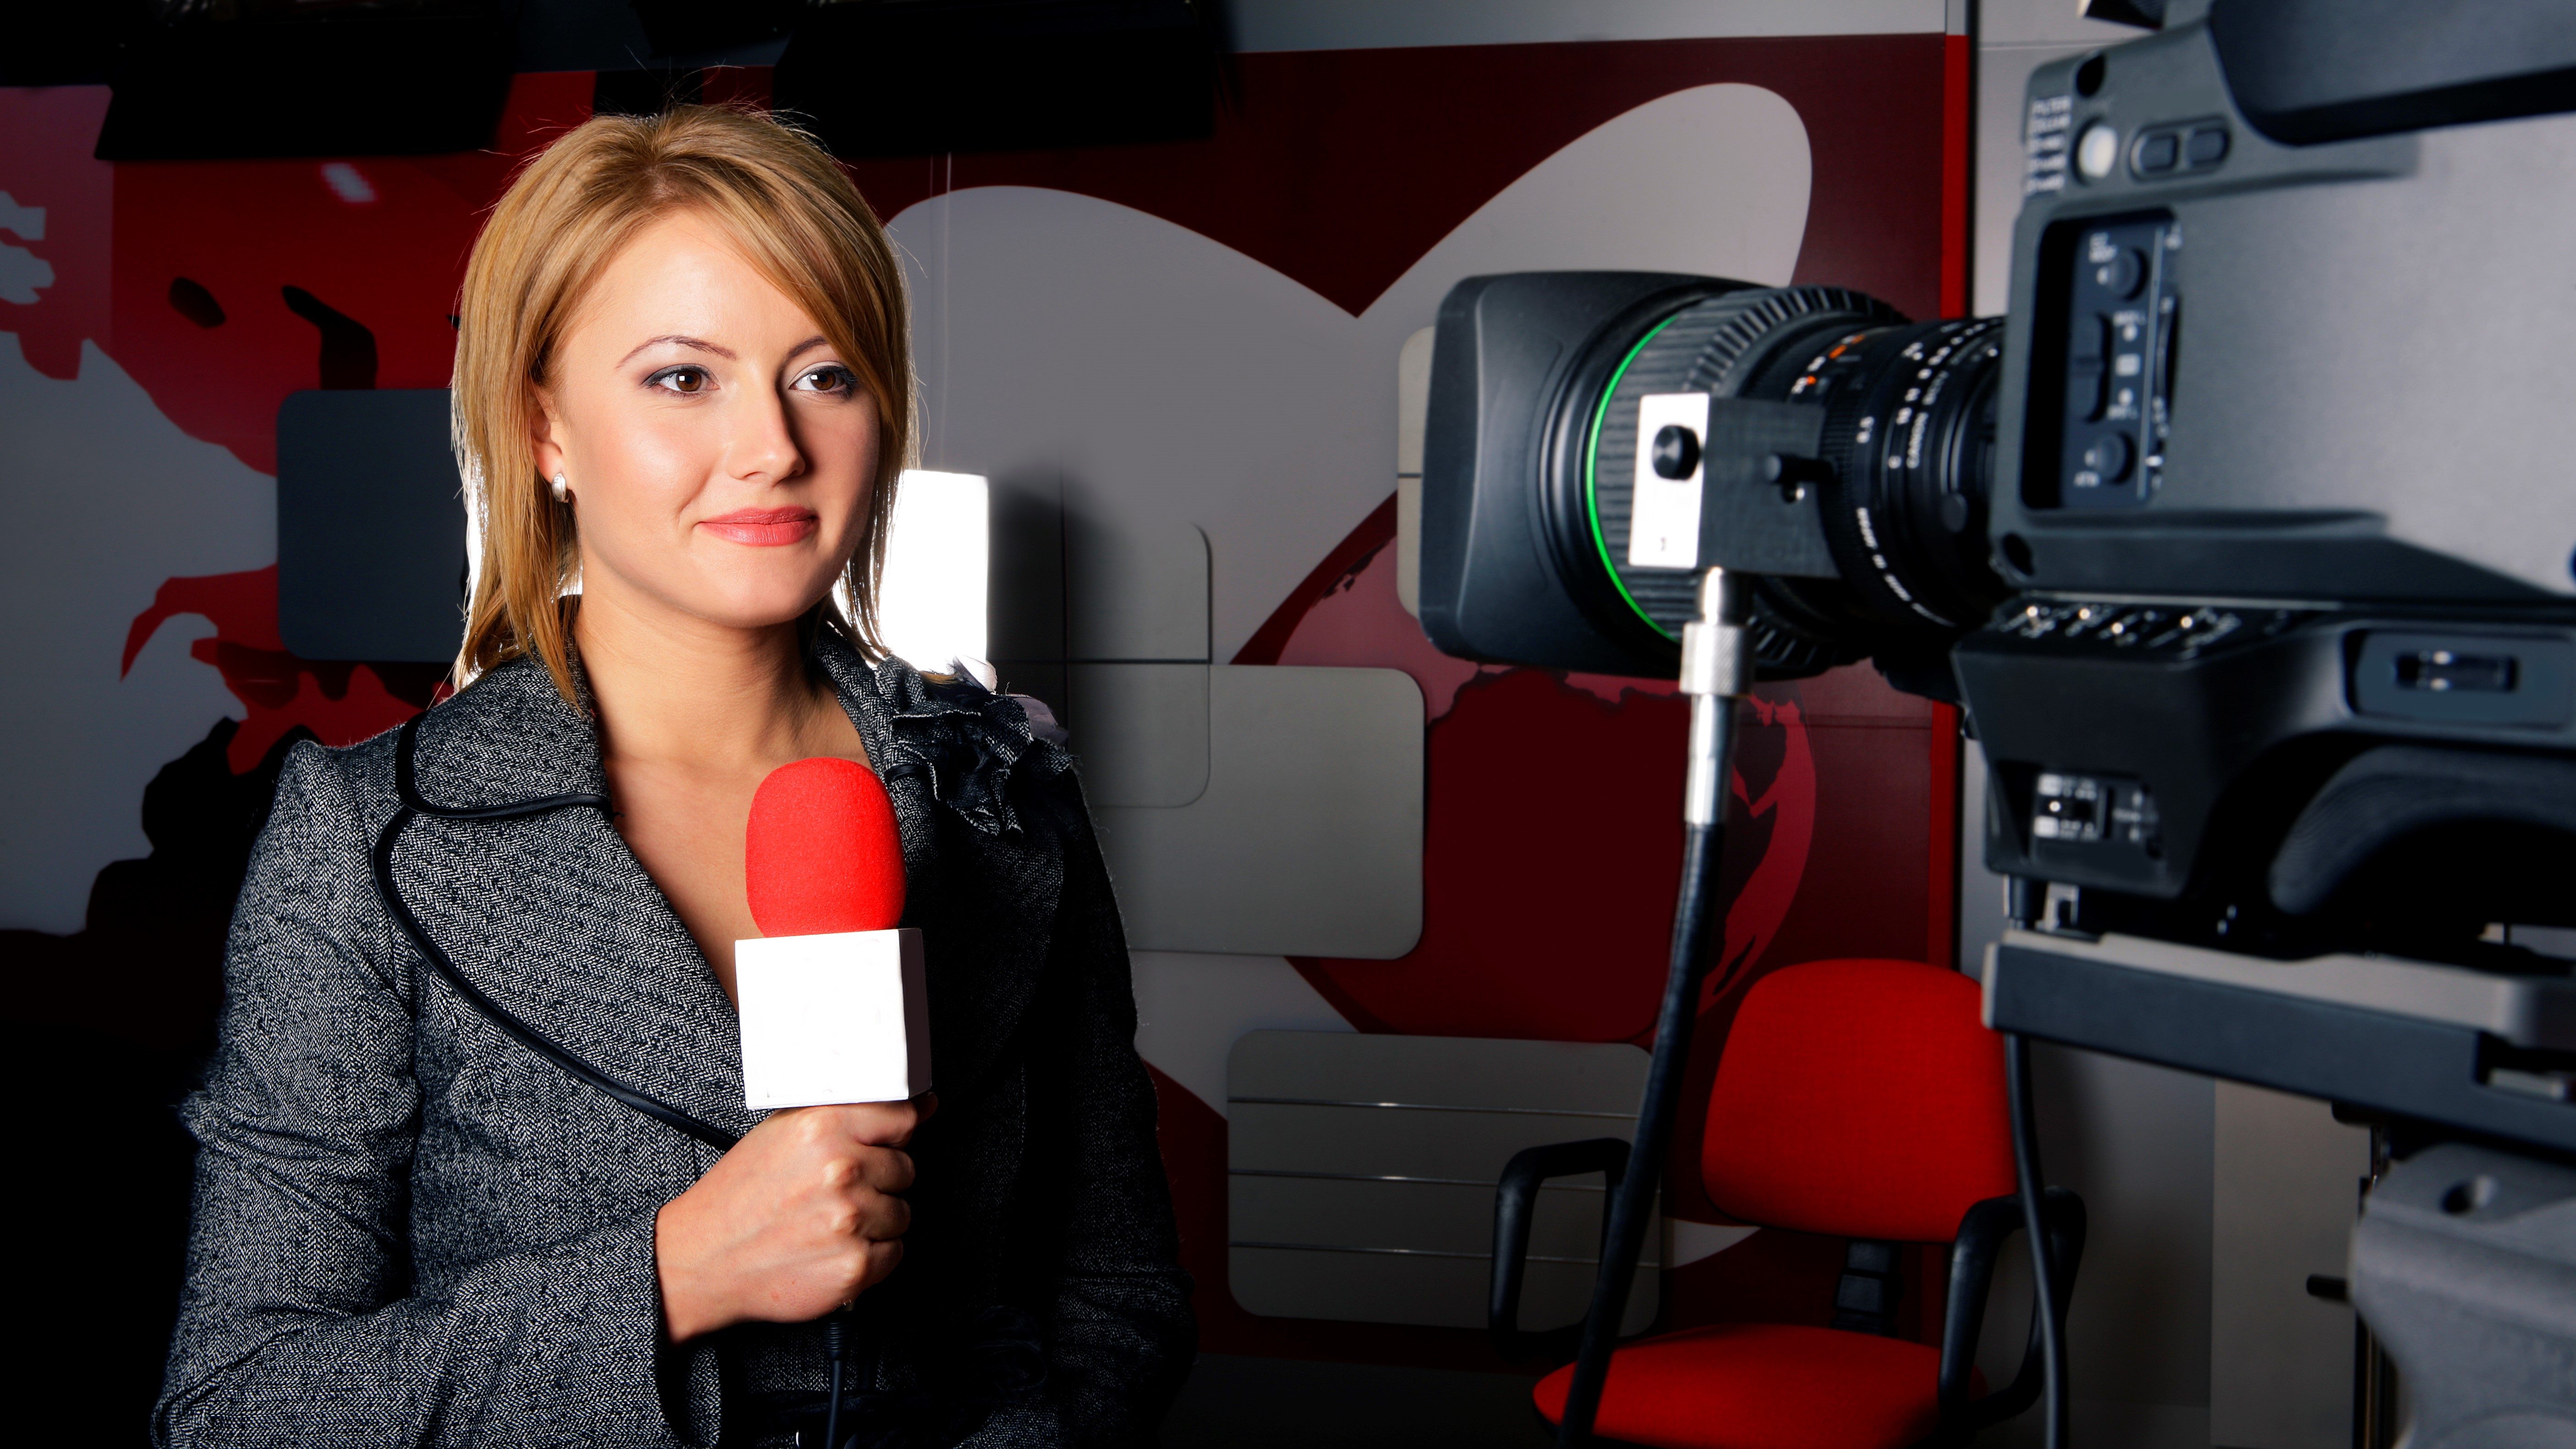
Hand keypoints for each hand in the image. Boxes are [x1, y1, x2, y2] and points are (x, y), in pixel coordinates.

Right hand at [654, 1095, 931, 1341]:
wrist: (703, 1258)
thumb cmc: (739, 1197)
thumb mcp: (781, 1133)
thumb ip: (844, 1113)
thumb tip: (918, 1106)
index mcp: (823, 1128)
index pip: (902, 1117)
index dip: (897, 1131)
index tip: (897, 1138)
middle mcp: (841, 1171)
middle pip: (904, 1168)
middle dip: (876, 1180)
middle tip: (834, 1192)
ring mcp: (850, 1220)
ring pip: (901, 1212)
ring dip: (874, 1219)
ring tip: (828, 1221)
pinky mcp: (855, 1265)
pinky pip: (894, 1252)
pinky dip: (870, 1254)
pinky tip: (833, 1247)